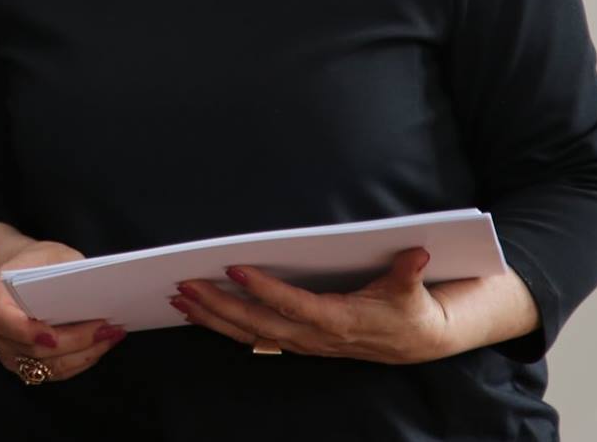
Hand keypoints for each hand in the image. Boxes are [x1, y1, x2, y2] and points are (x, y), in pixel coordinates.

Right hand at [0, 240, 125, 385]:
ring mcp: (14, 354)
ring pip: (51, 367)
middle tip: (105, 328)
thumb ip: (69, 269)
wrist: (22, 279)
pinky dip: (82, 361)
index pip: (4, 321)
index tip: (54, 336)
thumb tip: (96, 288)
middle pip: (36, 350)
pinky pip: (58, 372)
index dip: (27, 332)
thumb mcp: (52, 255)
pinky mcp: (30, 366)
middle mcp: (2, 333)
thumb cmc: (37, 264)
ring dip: (85, 355)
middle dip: (75, 342)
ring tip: (111, 336)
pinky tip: (101, 345)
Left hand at [173, 248, 461, 363]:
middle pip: (259, 323)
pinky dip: (224, 326)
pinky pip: (254, 337)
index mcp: (338, 319)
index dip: (264, 289)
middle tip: (186, 286)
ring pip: (250, 334)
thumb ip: (407, 273)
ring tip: (180, 300)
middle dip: (219, 306)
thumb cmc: (409, 310)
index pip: (293, 305)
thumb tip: (416, 254)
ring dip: (213, 317)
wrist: (415, 342)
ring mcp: (303, 342)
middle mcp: (315, 336)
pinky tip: (199, 314)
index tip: (235, 270)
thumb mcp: (411, 290)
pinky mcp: (297, 342)